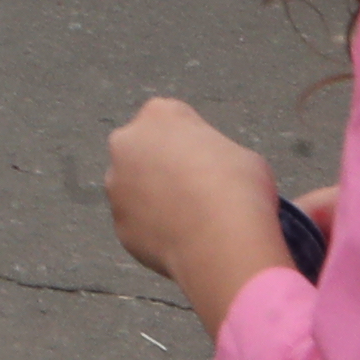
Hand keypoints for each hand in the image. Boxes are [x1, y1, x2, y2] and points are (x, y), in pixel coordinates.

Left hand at [106, 94, 291, 326]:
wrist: (222, 245)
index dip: (193, 141)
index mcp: (159, 115)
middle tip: (195, 189)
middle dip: (163, 165)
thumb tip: (214, 170)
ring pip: (134, 189)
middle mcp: (126, 144)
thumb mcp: (244, 157)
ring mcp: (116, 185)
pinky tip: (182, 241)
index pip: (172, 119)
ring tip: (192, 220)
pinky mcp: (119, 223)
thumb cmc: (240, 191)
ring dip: (154, 199)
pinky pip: (137, 224)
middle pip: (144, 150)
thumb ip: (216, 154)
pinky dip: (155, 231)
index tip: (208, 159)